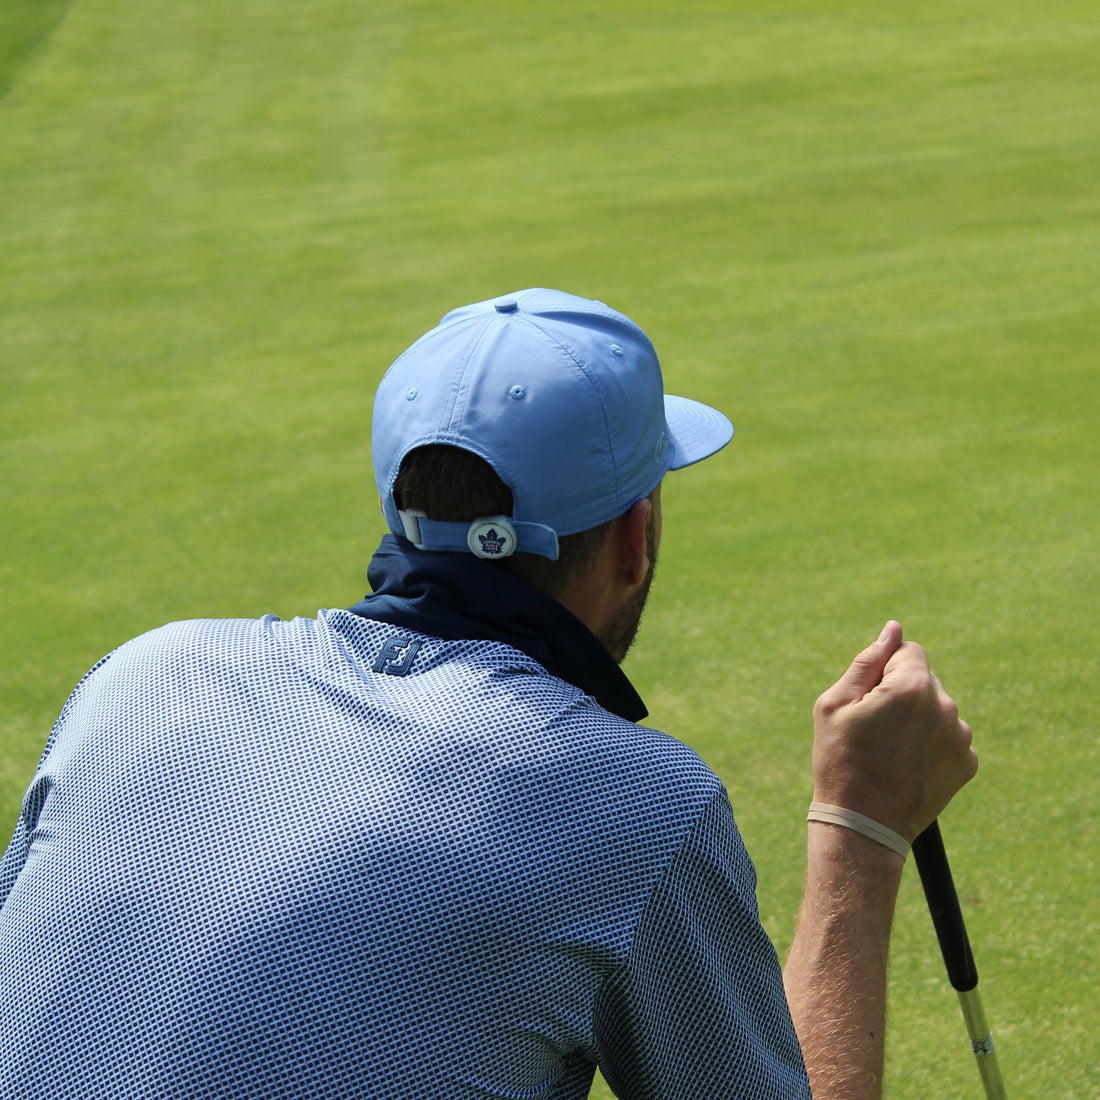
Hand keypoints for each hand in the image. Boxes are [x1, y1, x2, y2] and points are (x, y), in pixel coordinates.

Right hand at [811, 621, 977, 841]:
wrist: (864, 826)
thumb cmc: (839, 761)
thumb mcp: (835, 704)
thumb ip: (867, 662)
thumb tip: (892, 631)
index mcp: (912, 687)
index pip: (909, 652)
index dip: (884, 670)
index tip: (868, 699)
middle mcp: (946, 708)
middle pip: (925, 679)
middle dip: (902, 693)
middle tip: (875, 728)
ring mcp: (961, 738)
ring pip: (937, 708)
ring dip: (917, 718)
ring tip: (890, 750)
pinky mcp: (968, 763)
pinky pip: (949, 736)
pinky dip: (930, 744)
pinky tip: (907, 765)